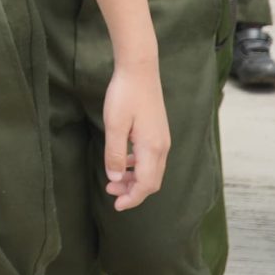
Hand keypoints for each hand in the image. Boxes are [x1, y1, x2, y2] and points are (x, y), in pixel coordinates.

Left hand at [101, 62, 171, 211]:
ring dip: (135, 179)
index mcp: (152, 148)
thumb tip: (115, 178)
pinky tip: (124, 161)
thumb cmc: (124, 95)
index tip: (116, 205)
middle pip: (152, 181)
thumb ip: (115, 154)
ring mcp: (163, 139)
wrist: (140, 69)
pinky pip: (152, 158)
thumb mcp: (114, 125)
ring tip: (114, 180)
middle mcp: (162, 146)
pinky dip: (139, 166)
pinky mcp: (159, 131)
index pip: (146, 184)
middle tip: (111, 193)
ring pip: (152, 170)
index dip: (132, 198)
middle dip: (133, 191)